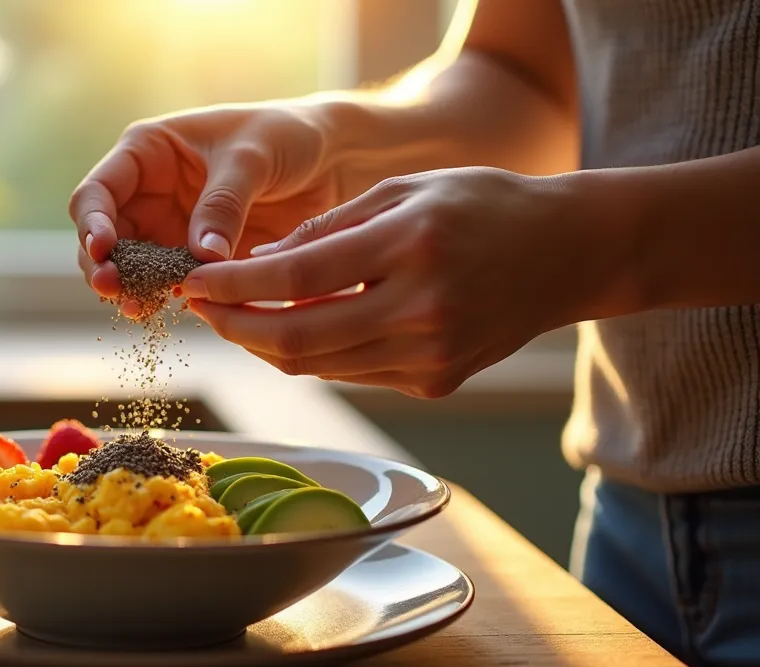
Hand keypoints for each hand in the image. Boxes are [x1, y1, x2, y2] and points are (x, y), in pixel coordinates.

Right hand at [69, 101, 342, 313]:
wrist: (331, 160)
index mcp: (148, 153)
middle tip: (113, 289)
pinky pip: (169, 285)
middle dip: (103, 265)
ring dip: (129, 289)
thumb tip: (201, 256)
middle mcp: (149, 193)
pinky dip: (164, 300)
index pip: (98, 191)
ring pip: (132, 267)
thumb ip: (223, 204)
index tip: (104, 250)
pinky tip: (165, 314)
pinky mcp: (195, 259)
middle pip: (106, 237)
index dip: (93, 222)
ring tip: (137, 309)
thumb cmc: (286, 135)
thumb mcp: (252, 159)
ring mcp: (170, 229)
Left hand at [181, 167, 612, 397]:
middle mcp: (423, 309)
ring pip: (318, 365)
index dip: (234, 286)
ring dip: (264, 344)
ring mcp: (432, 354)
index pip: (297, 280)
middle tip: (200, 308)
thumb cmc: (480, 205)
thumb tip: (257, 268)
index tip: (193, 281)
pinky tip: (289, 328)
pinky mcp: (436, 381)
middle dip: (234, 327)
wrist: (568, 253)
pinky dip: (312, 353)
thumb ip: (328, 230)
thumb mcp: (402, 190)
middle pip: (297, 339)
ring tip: (234, 316)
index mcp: (412, 246)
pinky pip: (350, 372)